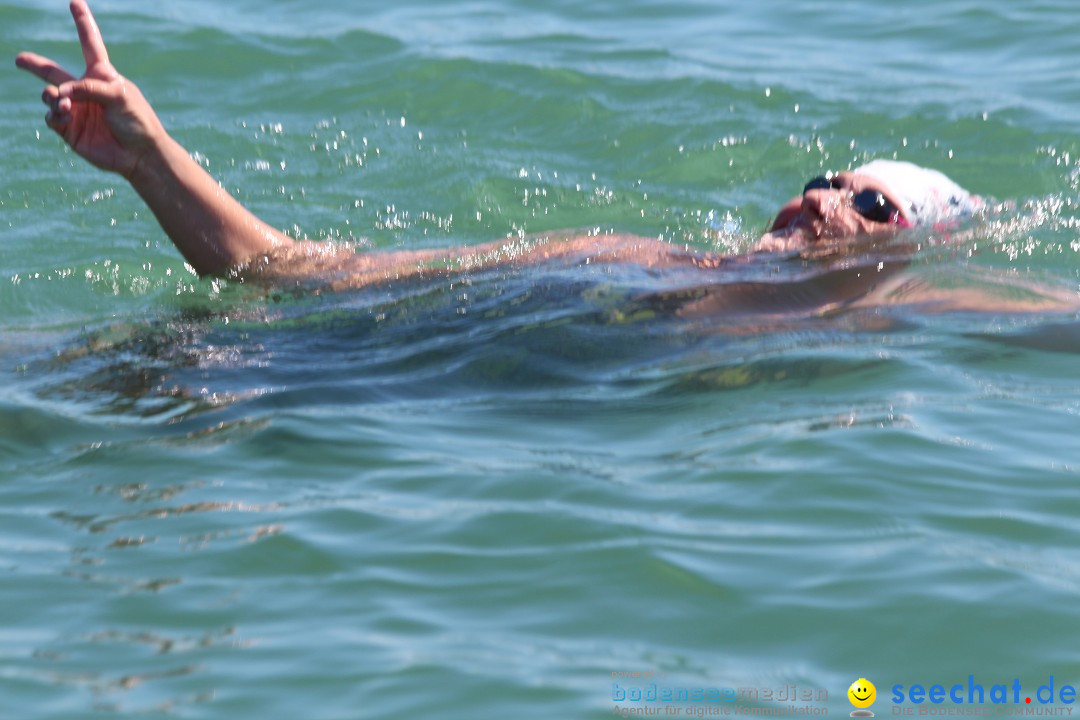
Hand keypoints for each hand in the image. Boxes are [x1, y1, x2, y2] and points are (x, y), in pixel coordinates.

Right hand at [15, 0, 165, 178]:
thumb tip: (59, 92)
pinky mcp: (70, 130)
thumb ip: (89, 88)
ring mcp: (76, 110)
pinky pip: (51, 117)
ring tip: (62, 102)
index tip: (75, 1)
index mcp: (102, 75)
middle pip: (54, 72)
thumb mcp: (119, 95)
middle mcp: (86, 91)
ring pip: (50, 95)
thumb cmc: (137, 121)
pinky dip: (54, 115)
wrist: (140, 155)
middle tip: (19, 59)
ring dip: (52, 96)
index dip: (82, 22)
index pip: (89, 43)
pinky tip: (64, 116)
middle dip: (35, 65)